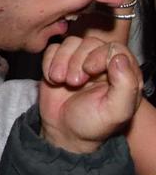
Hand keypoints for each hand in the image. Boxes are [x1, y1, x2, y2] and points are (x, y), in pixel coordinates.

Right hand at [38, 34, 142, 154]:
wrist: (64, 131)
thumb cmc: (94, 124)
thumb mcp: (116, 111)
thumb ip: (125, 85)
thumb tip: (118, 57)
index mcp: (124, 74)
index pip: (115, 48)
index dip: (99, 55)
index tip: (89, 72)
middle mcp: (103, 64)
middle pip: (90, 42)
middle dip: (77, 61)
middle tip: (73, 82)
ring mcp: (80, 62)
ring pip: (70, 43)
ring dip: (61, 61)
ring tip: (60, 81)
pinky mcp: (60, 63)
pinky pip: (52, 49)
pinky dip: (48, 63)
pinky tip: (53, 80)